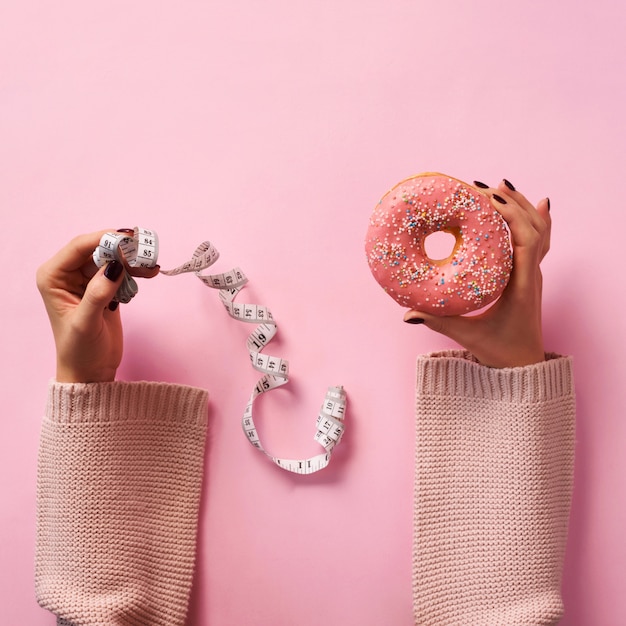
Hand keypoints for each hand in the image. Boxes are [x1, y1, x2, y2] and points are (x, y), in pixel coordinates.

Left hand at [36, 230, 159, 382]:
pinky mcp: (104, 288)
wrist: (91, 372)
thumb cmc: (79, 351)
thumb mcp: (86, 322)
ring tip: (151, 266)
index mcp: (53, 277)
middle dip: (122, 249)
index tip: (128, 237)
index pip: (78, 247)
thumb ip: (98, 293)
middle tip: (145, 251)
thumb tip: (114, 266)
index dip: (103, 238)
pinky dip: (136, 271)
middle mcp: (68, 274)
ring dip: (133, 260)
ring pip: (112, 259)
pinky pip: (121, 271)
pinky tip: (150, 272)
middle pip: (98, 249)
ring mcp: (87, 280)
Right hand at [404, 179, 550, 367]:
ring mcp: (535, 274)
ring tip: (501, 187)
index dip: (510, 215)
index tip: (490, 198)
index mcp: (522, 286)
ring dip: (523, 206)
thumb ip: (437, 322)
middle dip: (512, 203)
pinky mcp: (531, 276)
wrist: (524, 365)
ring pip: (540, 231)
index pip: (525, 241)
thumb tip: (406, 315)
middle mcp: (533, 275)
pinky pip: (539, 240)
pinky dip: (534, 219)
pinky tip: (533, 204)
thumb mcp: (467, 336)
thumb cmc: (500, 351)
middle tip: (486, 186)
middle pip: (535, 227)